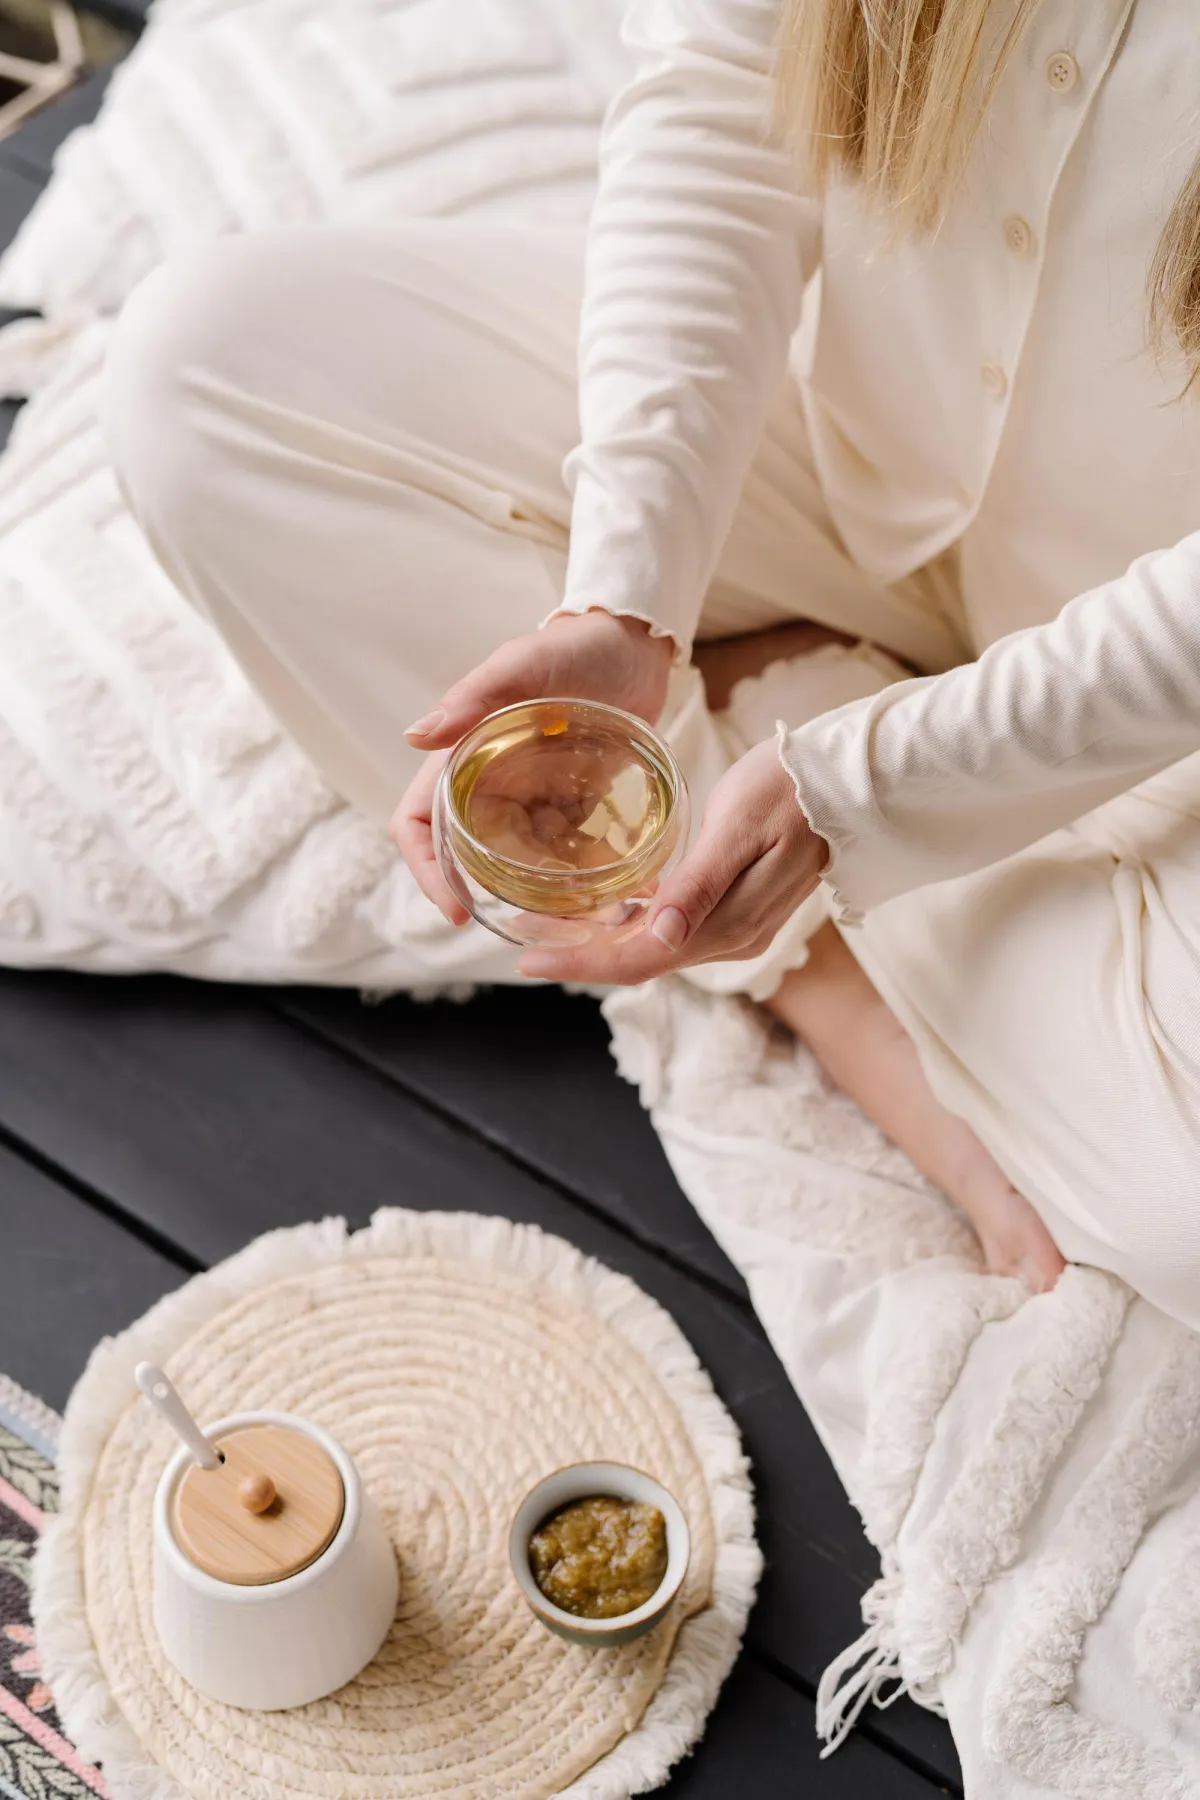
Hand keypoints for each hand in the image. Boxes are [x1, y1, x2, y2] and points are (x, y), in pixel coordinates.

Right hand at [391, 610, 673, 922]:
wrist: (634, 643)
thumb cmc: (571, 647)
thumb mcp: (520, 668)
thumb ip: (472, 699)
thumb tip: (414, 736)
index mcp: (462, 760)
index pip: (419, 827)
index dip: (426, 872)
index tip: (456, 910)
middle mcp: (491, 787)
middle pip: (469, 861)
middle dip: (492, 900)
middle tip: (537, 931)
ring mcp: (534, 799)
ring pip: (522, 866)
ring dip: (543, 898)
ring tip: (582, 923)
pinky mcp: (576, 803)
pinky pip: (570, 852)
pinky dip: (585, 876)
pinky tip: (620, 894)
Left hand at [515, 737, 829, 983]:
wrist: (847, 784)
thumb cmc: (790, 788)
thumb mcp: (738, 825)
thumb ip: (699, 884)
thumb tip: (661, 933)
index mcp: (728, 924)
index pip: (639, 960)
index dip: (581, 961)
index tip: (527, 957)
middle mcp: (731, 939)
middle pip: (640, 960)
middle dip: (578, 950)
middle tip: (519, 931)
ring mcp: (736, 929)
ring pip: (653, 948)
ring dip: (600, 938)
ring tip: (545, 920)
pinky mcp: (737, 911)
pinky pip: (672, 930)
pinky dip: (630, 923)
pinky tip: (601, 907)